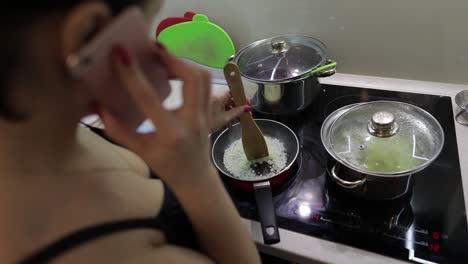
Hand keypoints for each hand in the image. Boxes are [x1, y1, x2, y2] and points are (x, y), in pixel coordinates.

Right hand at [99, 44, 233, 187]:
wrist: (195, 177)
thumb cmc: (165, 166)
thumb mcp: (139, 150)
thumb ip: (117, 128)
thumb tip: (96, 103)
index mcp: (169, 133)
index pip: (149, 98)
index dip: (132, 74)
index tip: (120, 52)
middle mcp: (191, 121)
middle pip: (192, 78)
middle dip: (172, 59)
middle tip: (152, 50)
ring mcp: (205, 115)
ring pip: (204, 78)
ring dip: (184, 63)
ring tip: (163, 58)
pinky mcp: (210, 111)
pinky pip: (206, 84)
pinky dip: (191, 71)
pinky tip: (175, 70)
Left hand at [207, 91, 251, 131]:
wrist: (194, 128)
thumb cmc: (208, 123)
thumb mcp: (224, 119)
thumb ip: (236, 112)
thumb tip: (247, 108)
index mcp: (218, 98)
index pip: (232, 91)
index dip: (241, 96)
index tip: (247, 103)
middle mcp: (215, 96)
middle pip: (230, 97)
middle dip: (238, 105)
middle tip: (245, 113)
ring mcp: (212, 101)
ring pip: (226, 102)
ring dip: (233, 109)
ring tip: (238, 120)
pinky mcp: (211, 105)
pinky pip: (221, 105)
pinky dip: (227, 111)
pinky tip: (230, 122)